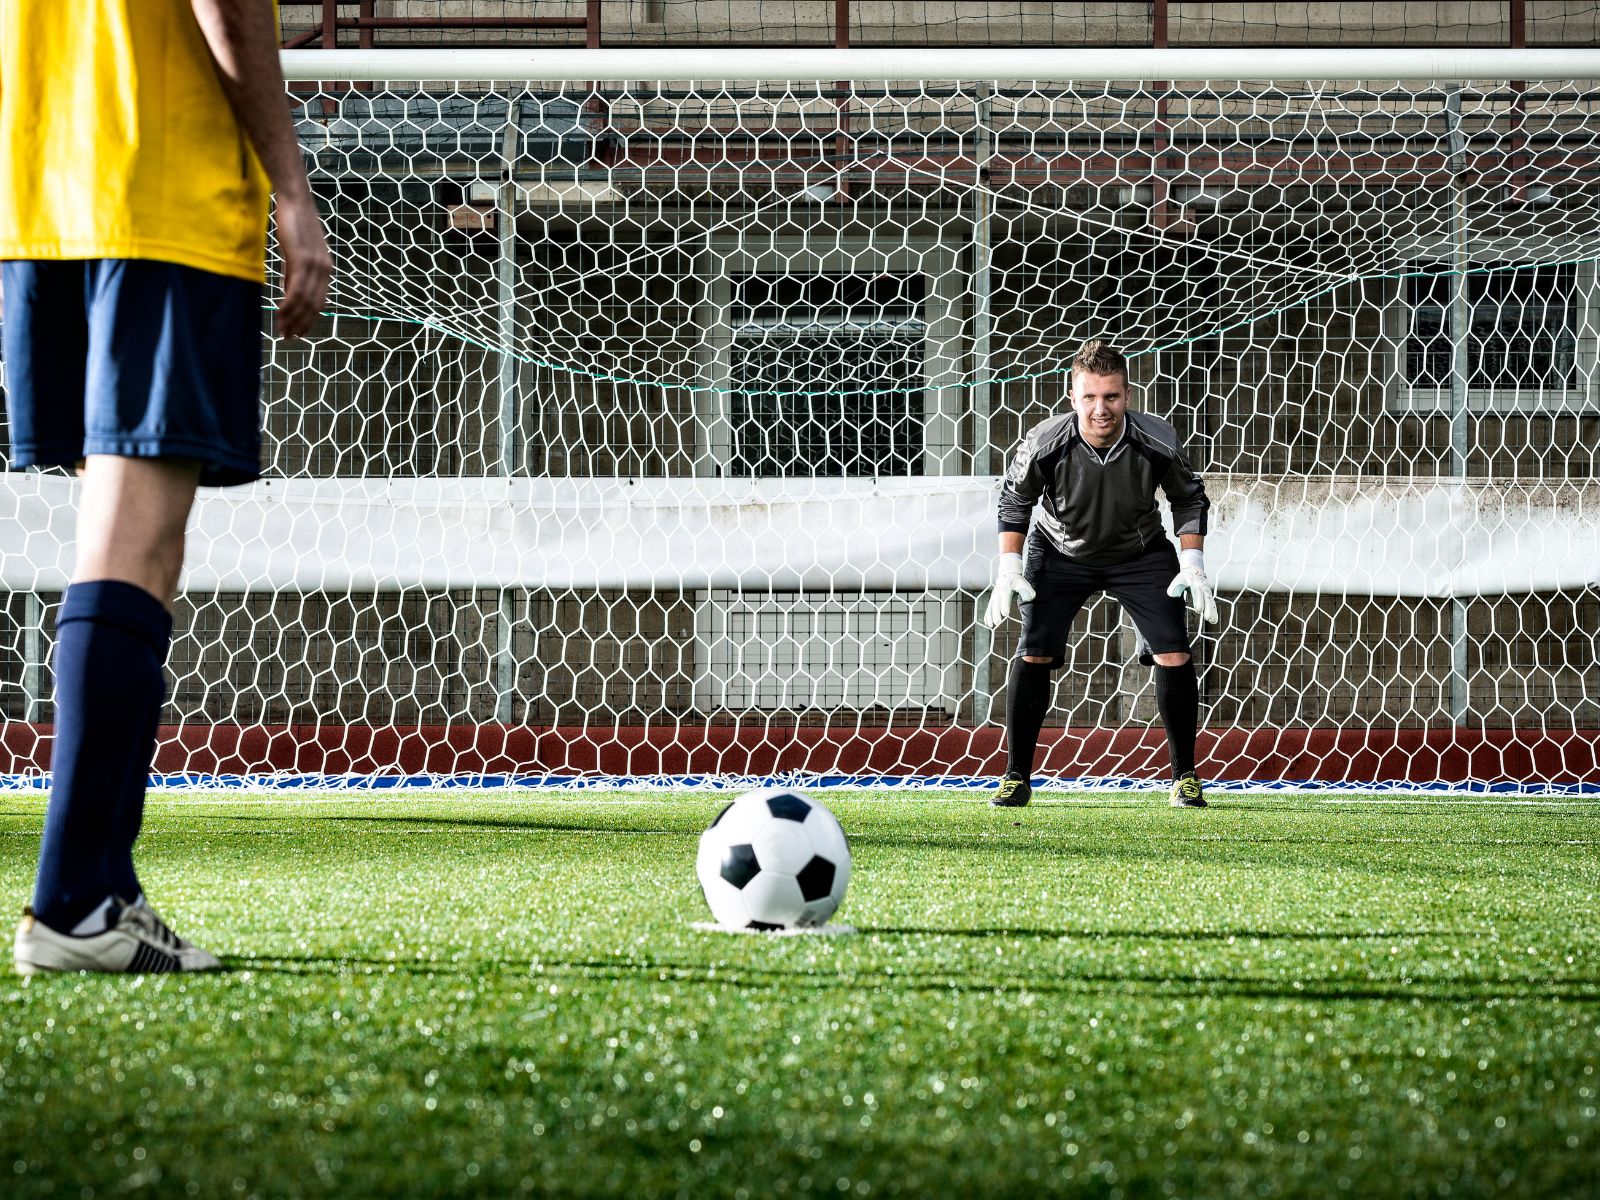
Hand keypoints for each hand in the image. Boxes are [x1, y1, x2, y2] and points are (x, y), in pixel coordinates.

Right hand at [273, 189, 331, 337]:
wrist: (295, 200)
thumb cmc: (294, 223)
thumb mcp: (297, 252)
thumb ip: (295, 273)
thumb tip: (289, 292)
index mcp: (325, 269)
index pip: (320, 303)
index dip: (309, 320)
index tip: (297, 332)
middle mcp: (324, 270)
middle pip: (314, 307)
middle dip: (301, 325)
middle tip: (287, 338)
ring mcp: (315, 265)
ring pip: (305, 301)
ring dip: (292, 319)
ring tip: (282, 331)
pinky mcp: (303, 259)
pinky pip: (296, 289)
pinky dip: (288, 305)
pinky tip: (279, 314)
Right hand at [982, 552, 1035, 627]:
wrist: (1007, 574)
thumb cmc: (1016, 580)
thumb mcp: (1022, 582)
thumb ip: (1026, 590)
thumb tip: (1031, 598)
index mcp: (1005, 588)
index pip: (1004, 597)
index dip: (1004, 605)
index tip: (1005, 613)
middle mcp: (998, 592)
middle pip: (996, 604)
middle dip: (996, 613)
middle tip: (997, 622)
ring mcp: (994, 596)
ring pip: (991, 607)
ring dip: (990, 616)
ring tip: (990, 625)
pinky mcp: (992, 599)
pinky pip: (989, 608)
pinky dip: (987, 615)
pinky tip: (987, 623)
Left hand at [1167, 548, 1218, 624]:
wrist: (1194, 571)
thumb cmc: (1185, 576)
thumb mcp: (1180, 579)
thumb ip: (1175, 586)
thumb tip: (1170, 594)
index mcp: (1197, 584)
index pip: (1198, 593)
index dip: (1199, 601)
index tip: (1198, 610)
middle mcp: (1204, 589)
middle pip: (1207, 599)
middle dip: (1208, 608)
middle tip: (1207, 617)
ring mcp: (1207, 593)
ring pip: (1211, 602)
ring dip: (1212, 611)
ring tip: (1212, 620)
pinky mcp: (1208, 596)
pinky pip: (1212, 604)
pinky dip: (1214, 611)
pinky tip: (1213, 620)